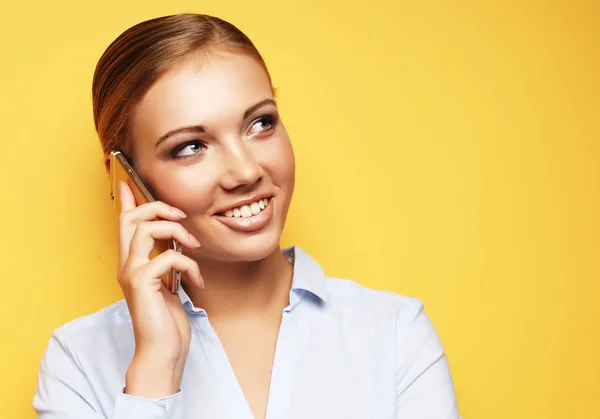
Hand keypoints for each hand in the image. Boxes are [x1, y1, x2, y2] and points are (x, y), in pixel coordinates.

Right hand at [116, 181, 202, 397]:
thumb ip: (167, 264)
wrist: (163, 351)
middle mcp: (127, 265)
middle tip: (181, 216)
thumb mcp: (169, 285)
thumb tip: (176, 247)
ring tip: (194, 247)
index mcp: (133, 264)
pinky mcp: (142, 285)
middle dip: (157, 208)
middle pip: (131, 219)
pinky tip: (197, 280)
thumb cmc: (167, 322)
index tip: (128, 183)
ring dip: (175, 232)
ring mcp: (132, 274)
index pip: (124, 225)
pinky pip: (166, 258)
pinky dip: (188, 264)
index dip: (127, 202)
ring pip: (145, 230)